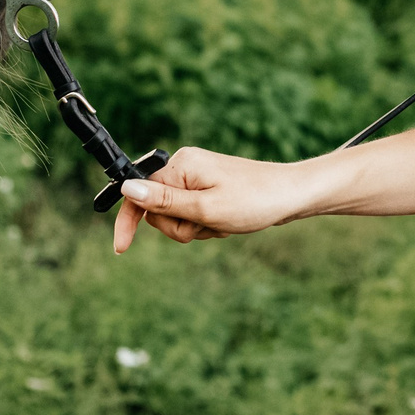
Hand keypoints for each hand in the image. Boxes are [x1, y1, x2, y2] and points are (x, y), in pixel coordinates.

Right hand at [110, 146, 306, 252]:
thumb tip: (126, 189)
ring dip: (196, 228)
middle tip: (207, 224)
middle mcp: (186, 167)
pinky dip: (207, 225)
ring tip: (222, 223)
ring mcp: (198, 178)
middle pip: (158, 211)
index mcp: (181, 166)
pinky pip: (194, 215)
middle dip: (178, 227)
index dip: (129, 221)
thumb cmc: (254, 201)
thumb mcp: (205, 208)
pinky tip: (227, 222)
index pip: (140, 195)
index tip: (121, 249)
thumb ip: (164, 202)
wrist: (292, 196)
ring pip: (177, 217)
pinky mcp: (209, 188)